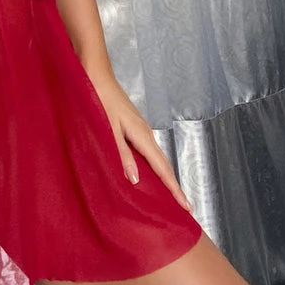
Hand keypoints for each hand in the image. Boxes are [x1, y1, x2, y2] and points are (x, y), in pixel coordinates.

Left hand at [93, 79, 193, 212]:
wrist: (96, 75)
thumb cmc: (99, 100)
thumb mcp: (108, 130)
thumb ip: (122, 155)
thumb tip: (136, 180)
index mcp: (141, 135)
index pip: (162, 168)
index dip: (175, 189)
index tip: (187, 207)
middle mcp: (146, 133)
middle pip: (164, 165)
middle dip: (175, 186)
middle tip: (186, 208)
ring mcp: (141, 129)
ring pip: (157, 158)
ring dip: (166, 177)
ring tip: (171, 196)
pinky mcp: (135, 126)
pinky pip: (149, 151)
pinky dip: (155, 165)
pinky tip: (151, 172)